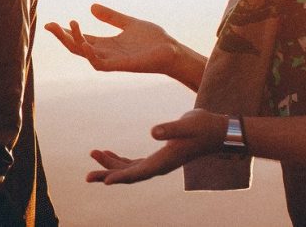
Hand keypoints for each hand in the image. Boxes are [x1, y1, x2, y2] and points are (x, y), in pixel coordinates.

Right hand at [44, 3, 179, 74]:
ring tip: (68, 27)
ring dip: (74, 42)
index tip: (51, 23)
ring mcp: (112, 61)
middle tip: (50, 25)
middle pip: (77, 47)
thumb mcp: (128, 23)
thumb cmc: (153, 40)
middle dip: (63, 37)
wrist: (172, 51)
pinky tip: (84, 43)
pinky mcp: (120, 66)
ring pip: (85, 54)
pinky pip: (99, 63)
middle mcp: (105, 53)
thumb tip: (91, 7)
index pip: (80, 39)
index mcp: (106, 44)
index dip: (66, 32)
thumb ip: (111, 16)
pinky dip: (90, 54)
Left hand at [85, 109, 226, 184]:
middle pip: (129, 175)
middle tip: (87, 176)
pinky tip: (108, 152)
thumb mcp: (187, 125)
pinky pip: (135, 163)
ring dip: (111, 164)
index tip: (103, 182)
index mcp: (164, 161)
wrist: (218, 131)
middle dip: (108, 174)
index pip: (138, 173)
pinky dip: (121, 159)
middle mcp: (160, 166)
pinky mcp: (159, 155)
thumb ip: (170, 129)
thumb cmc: (204, 127)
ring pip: (130, 169)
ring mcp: (159, 162)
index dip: (120, 177)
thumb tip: (152, 132)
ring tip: (93, 154)